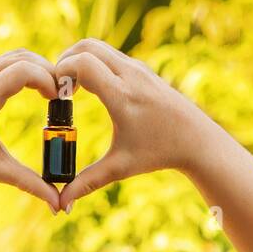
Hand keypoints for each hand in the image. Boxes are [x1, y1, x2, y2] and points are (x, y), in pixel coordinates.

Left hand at [0, 49, 60, 211]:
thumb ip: (30, 184)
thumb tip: (58, 204)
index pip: (23, 72)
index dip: (48, 81)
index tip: (60, 100)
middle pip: (23, 58)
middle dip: (48, 71)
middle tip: (64, 93)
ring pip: (15, 55)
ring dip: (38, 68)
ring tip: (52, 92)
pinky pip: (5, 61)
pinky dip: (25, 69)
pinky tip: (36, 89)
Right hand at [53, 39, 210, 209]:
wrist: (197, 140)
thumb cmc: (159, 153)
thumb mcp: (120, 168)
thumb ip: (87, 183)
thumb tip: (61, 205)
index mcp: (122, 96)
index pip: (82, 64)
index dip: (60, 73)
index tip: (55, 94)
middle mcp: (131, 75)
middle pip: (86, 46)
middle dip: (64, 61)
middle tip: (58, 88)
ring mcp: (138, 68)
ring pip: (98, 46)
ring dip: (79, 60)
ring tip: (71, 88)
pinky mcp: (142, 68)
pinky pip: (110, 54)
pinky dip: (94, 62)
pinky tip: (90, 87)